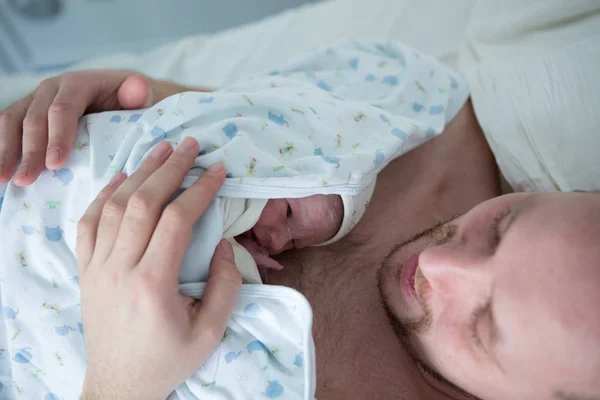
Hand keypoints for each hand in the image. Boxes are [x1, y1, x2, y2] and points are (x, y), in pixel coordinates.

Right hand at [0, 70, 211, 185]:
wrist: (125, 98)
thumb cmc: (135, 104)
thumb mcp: (142, 98)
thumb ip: (138, 94)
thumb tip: (137, 88)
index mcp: (79, 84)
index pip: (63, 109)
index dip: (57, 136)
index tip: (56, 164)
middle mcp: (52, 88)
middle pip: (34, 118)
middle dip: (29, 151)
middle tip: (26, 180)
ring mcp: (35, 99)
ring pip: (11, 121)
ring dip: (5, 151)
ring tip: (1, 180)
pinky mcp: (26, 112)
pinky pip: (6, 127)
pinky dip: (0, 148)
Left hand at [77, 137, 240, 399]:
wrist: (118, 385)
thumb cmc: (167, 359)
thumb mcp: (210, 333)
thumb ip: (225, 286)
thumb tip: (221, 243)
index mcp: (153, 283)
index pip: (177, 220)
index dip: (200, 189)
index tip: (219, 170)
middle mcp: (119, 268)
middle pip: (144, 202)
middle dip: (171, 169)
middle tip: (191, 145)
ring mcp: (96, 268)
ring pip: (115, 207)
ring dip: (139, 173)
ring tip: (161, 151)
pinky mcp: (84, 271)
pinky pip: (88, 224)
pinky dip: (103, 196)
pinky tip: (120, 178)